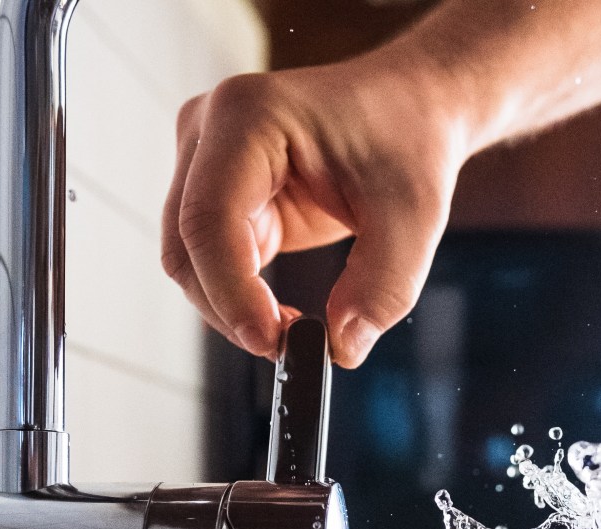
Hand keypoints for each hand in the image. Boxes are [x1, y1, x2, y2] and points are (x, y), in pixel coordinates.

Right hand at [161, 53, 469, 367]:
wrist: (410, 108)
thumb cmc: (408, 139)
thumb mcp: (414, 217)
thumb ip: (383, 288)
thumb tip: (342, 348)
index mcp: (249, 115)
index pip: (210, 218)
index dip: (231, 291)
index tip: (273, 341)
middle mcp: (210, 130)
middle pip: (186, 245)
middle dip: (230, 308)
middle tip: (288, 347)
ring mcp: (206, 161)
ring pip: (189, 260)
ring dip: (232, 307)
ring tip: (294, 330)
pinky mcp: (219, 193)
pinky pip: (211, 261)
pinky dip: (240, 297)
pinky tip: (283, 313)